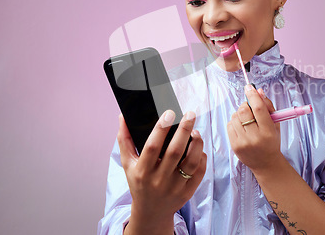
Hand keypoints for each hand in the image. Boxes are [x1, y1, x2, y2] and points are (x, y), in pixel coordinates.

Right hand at [118, 110, 206, 234]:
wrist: (151, 212)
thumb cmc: (139, 183)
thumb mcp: (127, 164)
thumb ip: (125, 140)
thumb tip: (122, 116)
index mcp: (142, 171)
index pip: (152, 147)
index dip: (161, 128)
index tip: (169, 113)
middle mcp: (158, 180)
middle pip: (175, 152)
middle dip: (184, 130)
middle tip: (190, 114)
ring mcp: (175, 188)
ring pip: (191, 162)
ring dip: (196, 143)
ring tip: (196, 131)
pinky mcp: (188, 192)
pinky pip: (199, 172)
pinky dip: (201, 157)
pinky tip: (198, 148)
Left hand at [227, 85, 281, 172]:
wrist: (266, 163)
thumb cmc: (271, 141)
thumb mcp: (275, 124)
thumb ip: (268, 106)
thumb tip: (258, 91)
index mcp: (268, 131)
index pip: (258, 109)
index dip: (253, 96)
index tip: (249, 87)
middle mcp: (255, 137)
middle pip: (243, 111)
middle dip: (245, 105)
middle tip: (249, 108)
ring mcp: (243, 142)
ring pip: (235, 117)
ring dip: (240, 114)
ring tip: (247, 121)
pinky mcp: (234, 146)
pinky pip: (229, 125)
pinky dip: (234, 122)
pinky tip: (242, 128)